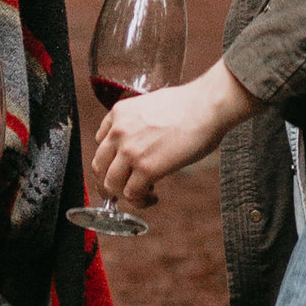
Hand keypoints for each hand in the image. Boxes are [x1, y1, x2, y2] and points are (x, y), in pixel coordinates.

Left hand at [89, 59, 255, 203]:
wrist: (206, 106)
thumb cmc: (189, 105)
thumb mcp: (151, 104)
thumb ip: (138, 123)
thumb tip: (142, 140)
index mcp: (119, 113)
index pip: (100, 144)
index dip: (111, 160)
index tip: (123, 168)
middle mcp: (118, 131)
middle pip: (99, 167)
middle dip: (110, 182)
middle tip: (124, 189)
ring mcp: (130, 151)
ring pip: (111, 185)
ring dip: (125, 195)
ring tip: (144, 194)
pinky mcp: (146, 168)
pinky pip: (132, 194)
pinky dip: (141, 201)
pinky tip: (154, 197)